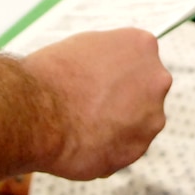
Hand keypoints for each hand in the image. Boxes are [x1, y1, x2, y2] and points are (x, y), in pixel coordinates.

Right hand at [21, 28, 169, 179]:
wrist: (37, 111)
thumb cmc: (51, 76)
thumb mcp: (84, 45)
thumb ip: (109, 57)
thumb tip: (110, 68)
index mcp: (143, 45)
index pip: (138, 61)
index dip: (114, 74)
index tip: (98, 83)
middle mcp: (156, 79)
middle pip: (143, 93)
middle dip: (121, 101)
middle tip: (89, 106)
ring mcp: (152, 116)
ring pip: (136, 124)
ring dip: (115, 127)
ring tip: (81, 126)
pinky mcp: (139, 148)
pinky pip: (124, 149)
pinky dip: (107, 150)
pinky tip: (83, 142)